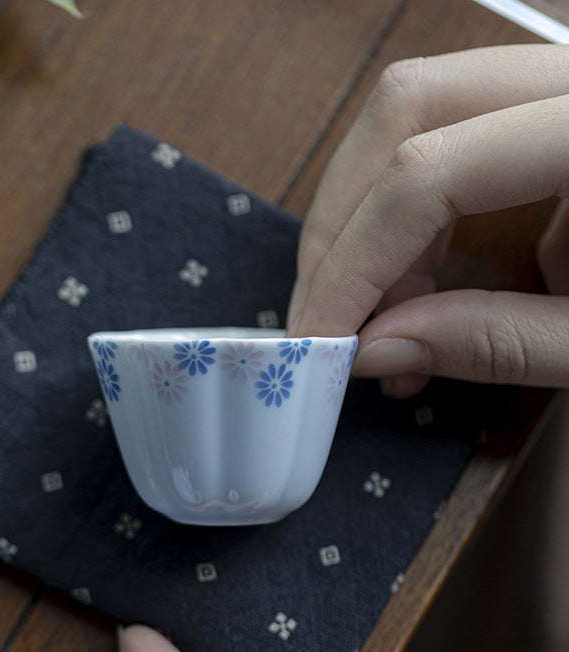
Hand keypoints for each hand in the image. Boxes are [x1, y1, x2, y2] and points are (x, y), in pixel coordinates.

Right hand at [286, 44, 568, 396]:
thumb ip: (497, 343)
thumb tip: (375, 349)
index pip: (427, 174)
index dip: (351, 264)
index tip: (321, 341)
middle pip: (404, 108)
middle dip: (338, 222)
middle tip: (322, 312)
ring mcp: (560, 85)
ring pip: (418, 114)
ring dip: (370, 222)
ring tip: (377, 320)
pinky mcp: (552, 111)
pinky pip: (453, 139)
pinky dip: (413, 220)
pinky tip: (418, 288)